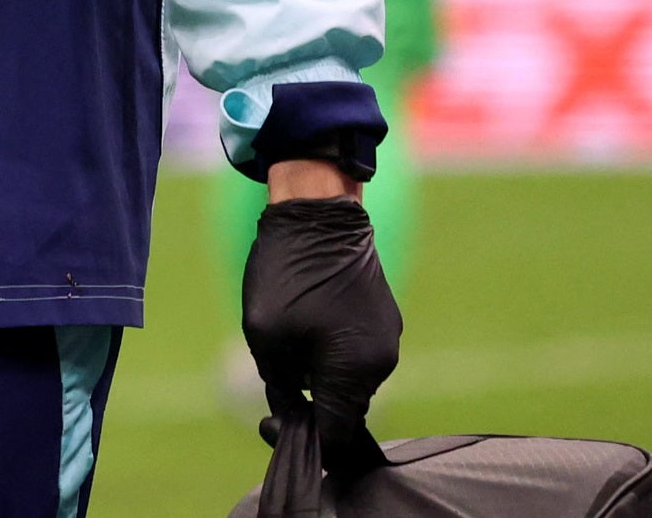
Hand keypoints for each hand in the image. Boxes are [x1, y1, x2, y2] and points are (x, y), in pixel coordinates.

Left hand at [243, 194, 402, 474]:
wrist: (318, 215)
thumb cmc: (287, 276)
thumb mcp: (266, 337)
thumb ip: (282, 385)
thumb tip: (292, 413)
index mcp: (356, 374)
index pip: (337, 434)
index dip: (306, 439)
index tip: (272, 424)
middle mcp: (382, 362)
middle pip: (343, 406)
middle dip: (309, 401)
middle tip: (273, 376)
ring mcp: (387, 338)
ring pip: (347, 377)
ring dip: (317, 371)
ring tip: (286, 336)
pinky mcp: (383, 318)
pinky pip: (353, 350)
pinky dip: (328, 348)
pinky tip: (304, 321)